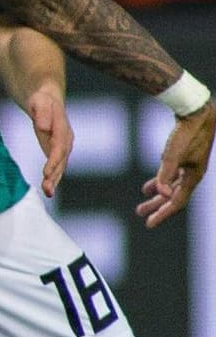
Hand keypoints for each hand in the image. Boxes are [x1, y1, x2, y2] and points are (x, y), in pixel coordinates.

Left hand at [25, 89, 72, 196]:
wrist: (47, 97)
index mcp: (62, 127)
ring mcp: (63, 145)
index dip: (53, 161)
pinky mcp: (57, 150)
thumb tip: (42, 127)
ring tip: (48, 193)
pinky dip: (53, 177)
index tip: (46, 173)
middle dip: (55, 175)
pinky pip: (56, 165)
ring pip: (60, 165)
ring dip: (55, 180)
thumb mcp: (39, 101)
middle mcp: (65, 139)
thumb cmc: (41, 99)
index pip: (59, 147)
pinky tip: (48, 189)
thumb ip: (41, 113)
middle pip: (61, 160)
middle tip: (48, 190)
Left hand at [137, 100, 214, 227]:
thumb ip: (166, 174)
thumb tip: (162, 195)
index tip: (148, 224)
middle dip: (157, 207)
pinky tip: (150, 185)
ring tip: (143, 203)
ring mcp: (189, 166)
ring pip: (172, 187)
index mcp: (193, 177)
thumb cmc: (185, 134)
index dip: (162, 214)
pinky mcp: (184, 158)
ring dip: (157, 195)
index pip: (176, 202)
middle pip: (173, 197)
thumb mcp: (172, 155)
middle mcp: (193, 174)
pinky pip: (172, 176)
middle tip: (140, 214)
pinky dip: (160, 182)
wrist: (196, 113)